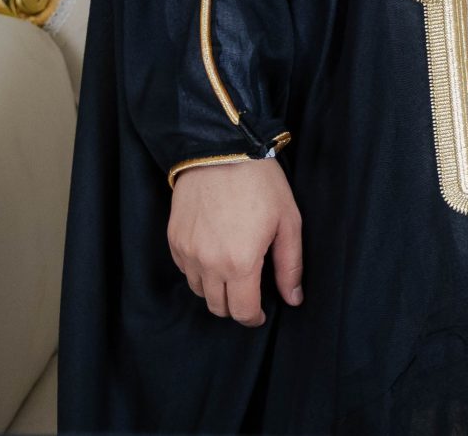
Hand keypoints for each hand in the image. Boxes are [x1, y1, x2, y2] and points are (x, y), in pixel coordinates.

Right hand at [168, 157, 303, 325]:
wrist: (221, 150)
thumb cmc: (260, 183)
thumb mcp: (288, 222)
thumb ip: (290, 265)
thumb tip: (293, 298)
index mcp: (240, 263)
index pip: (241, 312)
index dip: (252, 318)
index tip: (259, 313)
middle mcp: (209, 264)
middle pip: (217, 307)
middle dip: (235, 306)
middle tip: (249, 291)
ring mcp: (188, 252)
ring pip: (199, 291)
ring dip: (215, 289)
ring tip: (232, 269)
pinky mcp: (174, 239)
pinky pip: (185, 270)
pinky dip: (199, 270)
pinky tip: (214, 253)